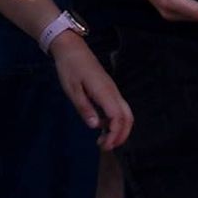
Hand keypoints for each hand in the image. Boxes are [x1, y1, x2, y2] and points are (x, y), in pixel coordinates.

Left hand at [46, 27, 133, 148]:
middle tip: (106, 147)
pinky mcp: (109, 91)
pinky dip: (115, 122)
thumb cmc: (70, 68)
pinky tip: (103, 127)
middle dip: (121, 135)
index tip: (105, 146)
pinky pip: (118, 109)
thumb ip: (84, 108)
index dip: (114, 134)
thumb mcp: (72, 90)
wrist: (72, 50)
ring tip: (104, 141)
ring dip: (119, 129)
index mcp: (104, 92)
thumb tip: (96, 126)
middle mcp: (113, 92)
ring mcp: (113, 91)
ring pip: (125, 113)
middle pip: (128, 117)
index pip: (117, 117)